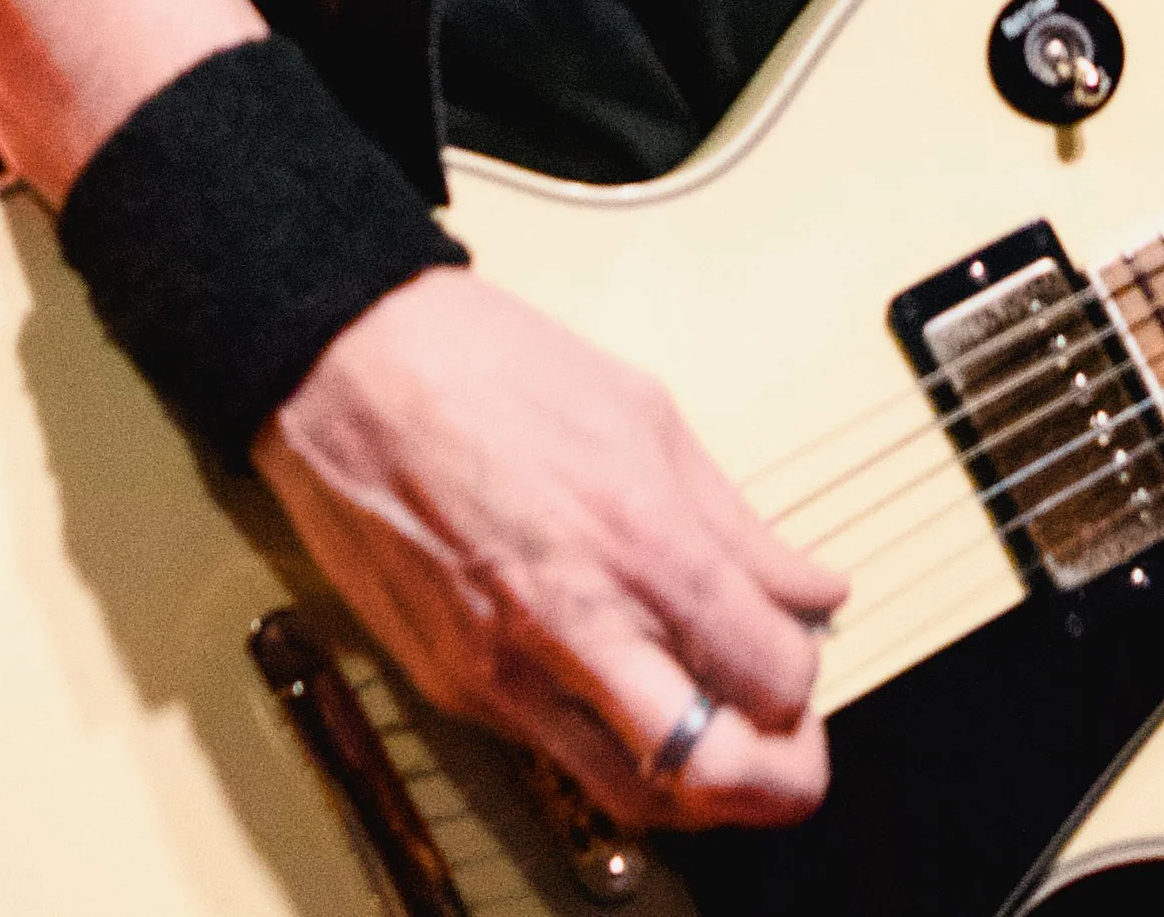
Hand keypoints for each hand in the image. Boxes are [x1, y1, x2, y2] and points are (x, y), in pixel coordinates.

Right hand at [255, 267, 846, 833]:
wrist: (349, 366)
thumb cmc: (488, 365)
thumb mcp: (645, 413)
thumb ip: (738, 521)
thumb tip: (813, 588)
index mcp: (641, 541)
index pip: (770, 674)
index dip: (802, 678)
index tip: (798, 652)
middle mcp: (578, 626)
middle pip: (715, 776)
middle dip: (776, 782)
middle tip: (790, 750)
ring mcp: (508, 672)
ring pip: (634, 798)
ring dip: (696, 790)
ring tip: (717, 738)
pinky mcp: (454, 689)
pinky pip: (555, 757)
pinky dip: (610, 748)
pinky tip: (625, 693)